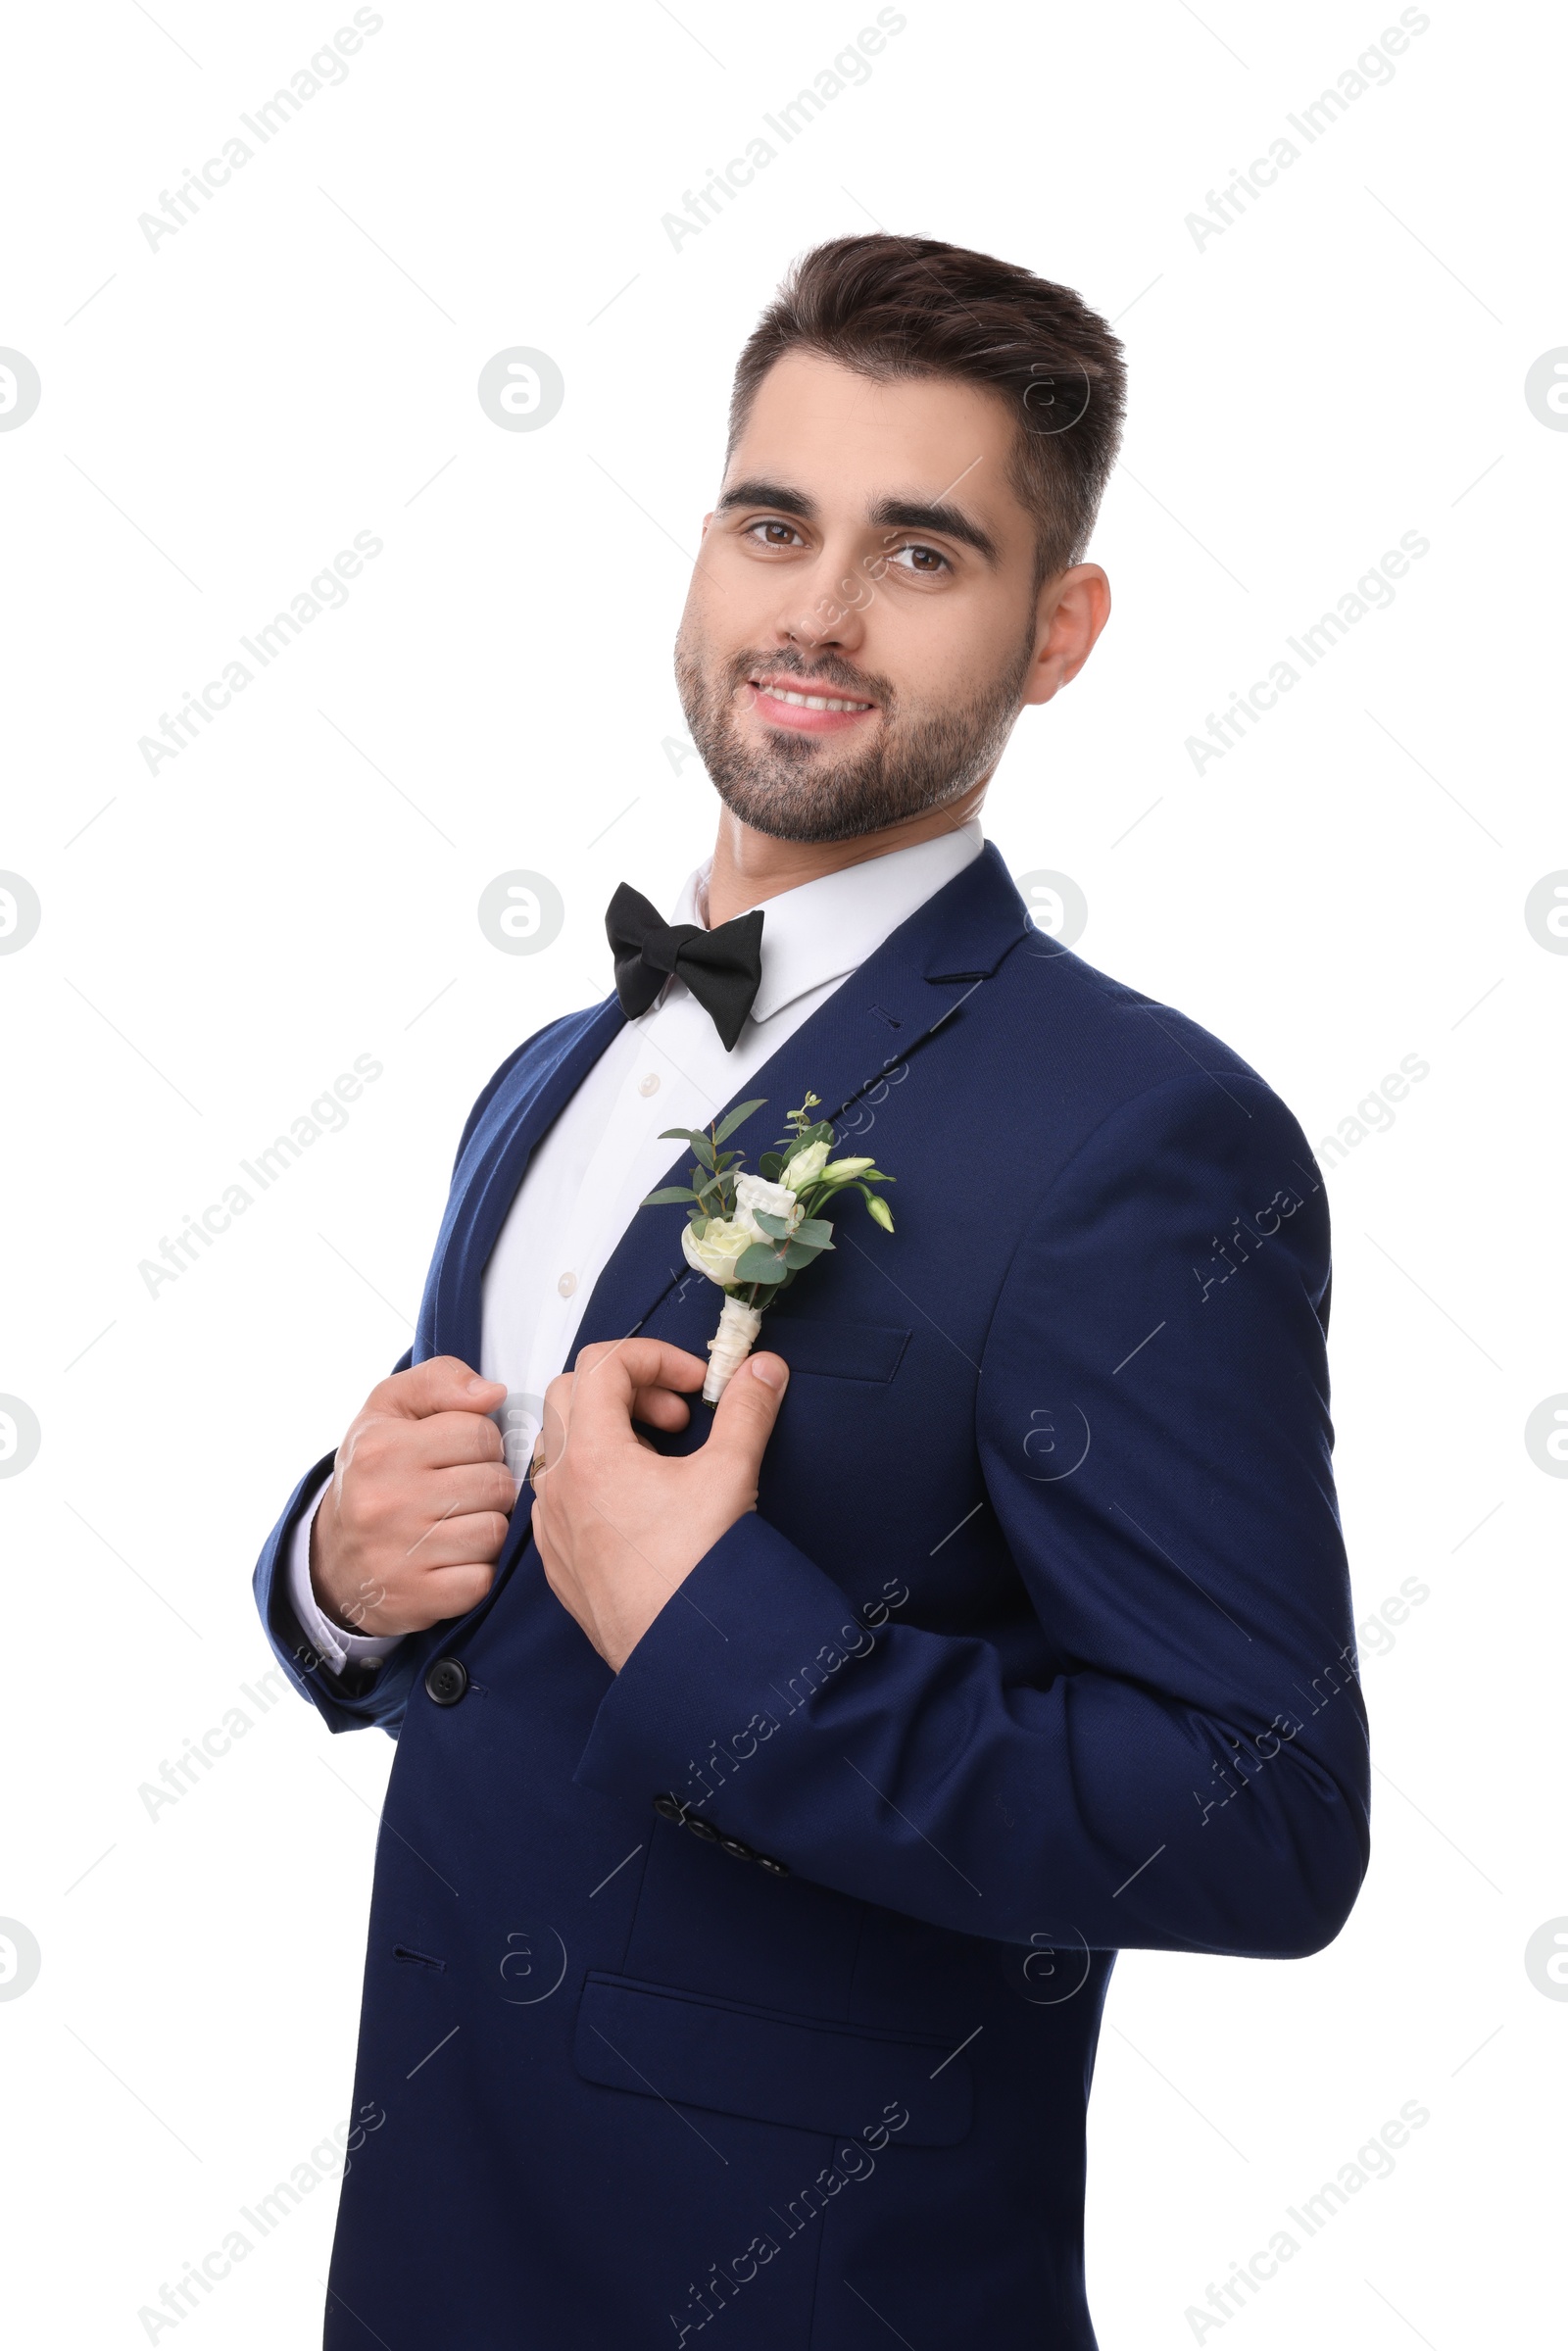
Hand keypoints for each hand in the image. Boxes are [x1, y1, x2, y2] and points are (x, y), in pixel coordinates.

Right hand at [309, 1357, 515, 1637]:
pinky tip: (452, 1559)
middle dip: (489, 1485)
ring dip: (487, 1528)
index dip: (481, 1443)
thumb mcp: (390, 1409)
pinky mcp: (415, 1598)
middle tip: (462, 1491)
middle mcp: (387, 1501)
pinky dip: (476, 1570)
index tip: (460, 1454)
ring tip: (458, 1523)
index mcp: (383, 1447)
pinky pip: (481, 1579)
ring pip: (494, 1531)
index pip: (480, 1433)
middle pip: (495, 1483)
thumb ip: (440, 1380)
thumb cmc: (375, 1470)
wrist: (333, 1557)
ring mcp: (399, 1554)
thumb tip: (494, 1393)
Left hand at [531, 1337, 788, 1670]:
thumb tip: (761, 1370)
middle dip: (628, 1391)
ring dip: (610, 1435)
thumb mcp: (732, 1474)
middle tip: (677, 1418)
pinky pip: (562, 1497)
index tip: (695, 1383)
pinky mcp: (560, 1563)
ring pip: (561, 1448)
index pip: (603, 1364)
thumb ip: (747, 1410)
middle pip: (570, 1395)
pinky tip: (643, 1507)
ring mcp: (553, 1527)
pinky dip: (597, 1480)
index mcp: (591, 1456)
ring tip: (663, 1461)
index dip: (655, 1358)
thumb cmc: (698, 1574)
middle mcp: (559, 1487)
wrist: (685, 1657)